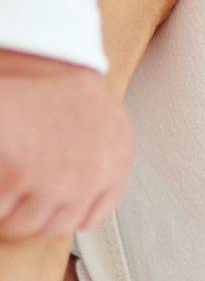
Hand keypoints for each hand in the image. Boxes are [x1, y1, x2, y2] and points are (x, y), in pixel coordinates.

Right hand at [0, 51, 131, 240]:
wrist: (32, 55)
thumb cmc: (57, 87)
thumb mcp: (98, 121)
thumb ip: (99, 162)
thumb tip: (85, 213)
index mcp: (117, 157)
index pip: (93, 215)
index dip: (64, 208)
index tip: (46, 194)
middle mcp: (94, 172)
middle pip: (52, 225)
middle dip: (30, 207)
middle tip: (20, 173)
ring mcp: (58, 176)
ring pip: (22, 224)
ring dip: (8, 204)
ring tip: (10, 166)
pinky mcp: (19, 172)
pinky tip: (3, 162)